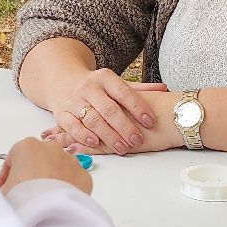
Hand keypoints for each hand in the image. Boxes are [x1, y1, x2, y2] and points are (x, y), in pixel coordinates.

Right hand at [0, 136, 92, 195]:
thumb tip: (9, 192)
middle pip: (38, 160)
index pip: (14, 159)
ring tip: (44, 199)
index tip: (5, 189)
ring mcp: (70, 160)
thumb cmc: (22, 196)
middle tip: (25, 194)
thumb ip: (6, 186)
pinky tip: (59, 202)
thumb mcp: (4, 190)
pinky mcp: (84, 176)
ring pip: (58, 168)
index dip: (7, 176)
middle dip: (32, 174)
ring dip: (52, 179)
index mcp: (27, 146)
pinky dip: (67, 189)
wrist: (48, 210)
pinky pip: (73, 181)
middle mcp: (51, 148)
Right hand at [44, 89, 181, 155]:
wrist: (62, 82)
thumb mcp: (115, 83)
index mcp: (105, 78)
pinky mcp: (61, 113)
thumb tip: (165, 89)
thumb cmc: (96, 87)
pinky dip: (83, 135)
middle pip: (108, 108)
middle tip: (138, 140)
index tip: (150, 121)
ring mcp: (74, 100)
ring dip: (108, 135)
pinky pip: (73, 125)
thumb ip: (138, 90)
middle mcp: (89, 87)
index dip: (138, 107)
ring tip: (123, 148)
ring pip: (92, 119)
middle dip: (125, 126)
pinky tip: (96, 143)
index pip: (124, 92)